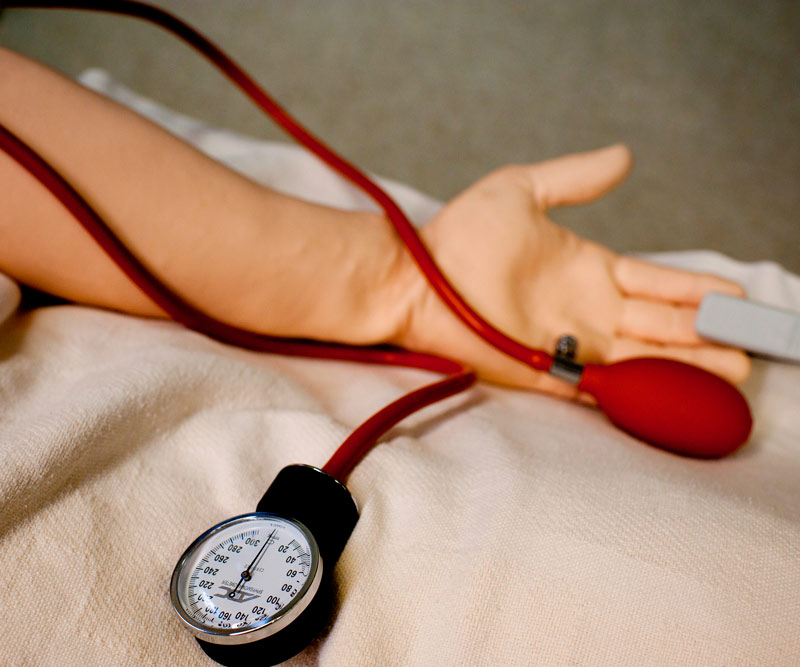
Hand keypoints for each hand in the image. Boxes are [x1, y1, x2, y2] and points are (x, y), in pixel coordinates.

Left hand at [396, 145, 749, 399]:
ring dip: (690, 362)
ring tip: (735, 368)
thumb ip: (574, 178)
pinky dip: (644, 390)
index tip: (734, 293)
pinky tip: (679, 392)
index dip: (695, 289)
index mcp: (588, 270)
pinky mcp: (548, 373)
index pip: (655, 283)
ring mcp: (569, 344)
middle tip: (751, 339)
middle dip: (707, 332)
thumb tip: (624, 157)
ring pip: (645, 357)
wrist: (414, 277)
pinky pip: (606, 385)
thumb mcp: (522, 190)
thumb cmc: (458, 236)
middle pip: (661, 325)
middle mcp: (586, 311)